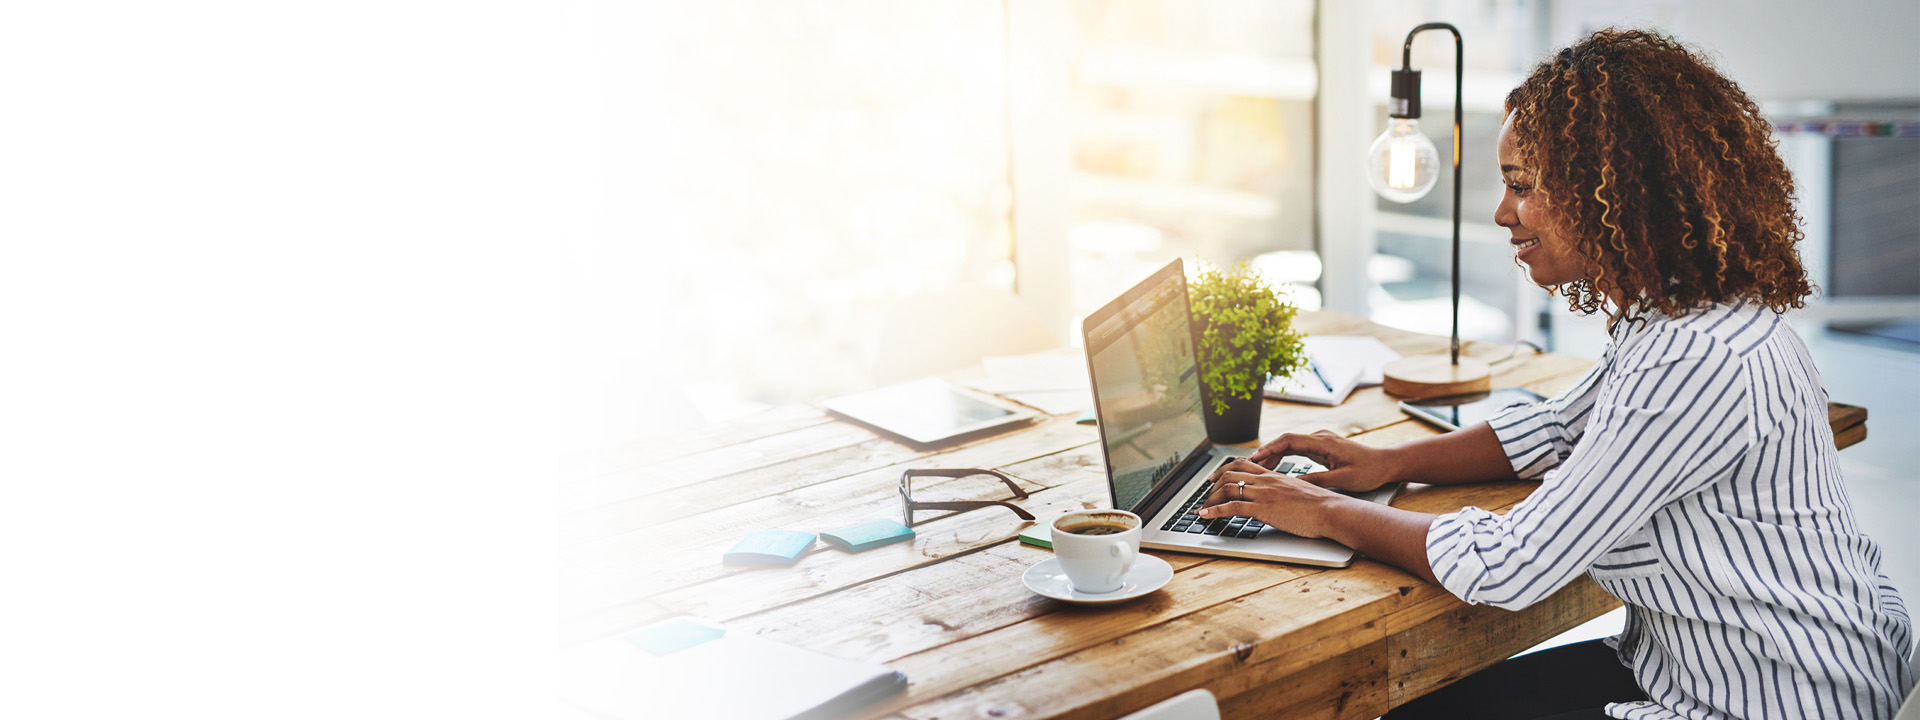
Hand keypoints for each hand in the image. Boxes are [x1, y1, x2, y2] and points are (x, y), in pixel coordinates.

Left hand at [1197, 459, 1352, 538]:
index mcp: (1274, 476)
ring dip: (1210, 499)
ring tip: (1203, 508)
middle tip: (1205, 494)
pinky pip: (1231, 507)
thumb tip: (1279, 498)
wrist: (1330, 510)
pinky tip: (1205, 515)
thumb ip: (1284, 492)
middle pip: (1230, 474)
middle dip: (1213, 484)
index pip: (1243, 465)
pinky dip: (1214, 511)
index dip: (1225, 470)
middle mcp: (1265, 481)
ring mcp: (1263, 494)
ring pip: (1227, 489)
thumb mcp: (1298, 492)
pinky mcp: (1262, 509)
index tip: (1215, 477)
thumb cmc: (1320, 505)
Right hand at [1247, 430, 1399, 492]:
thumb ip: (1317, 480)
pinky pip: (1296, 450)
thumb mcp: (1343, 479)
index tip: (1254, 459)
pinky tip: (1274, 468)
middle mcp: (1319, 438)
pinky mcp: (1322, 448)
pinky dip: (1283, 458)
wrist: (1387, 464)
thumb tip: (1293, 485)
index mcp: (1323, 442)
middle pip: (1284, 441)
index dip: (1268, 449)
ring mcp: (1320, 441)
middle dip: (1265, 453)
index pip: (1288, 440)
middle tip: (1248, 466)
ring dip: (1273, 455)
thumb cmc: (1369, 471)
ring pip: (1289, 445)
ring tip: (1256, 468)